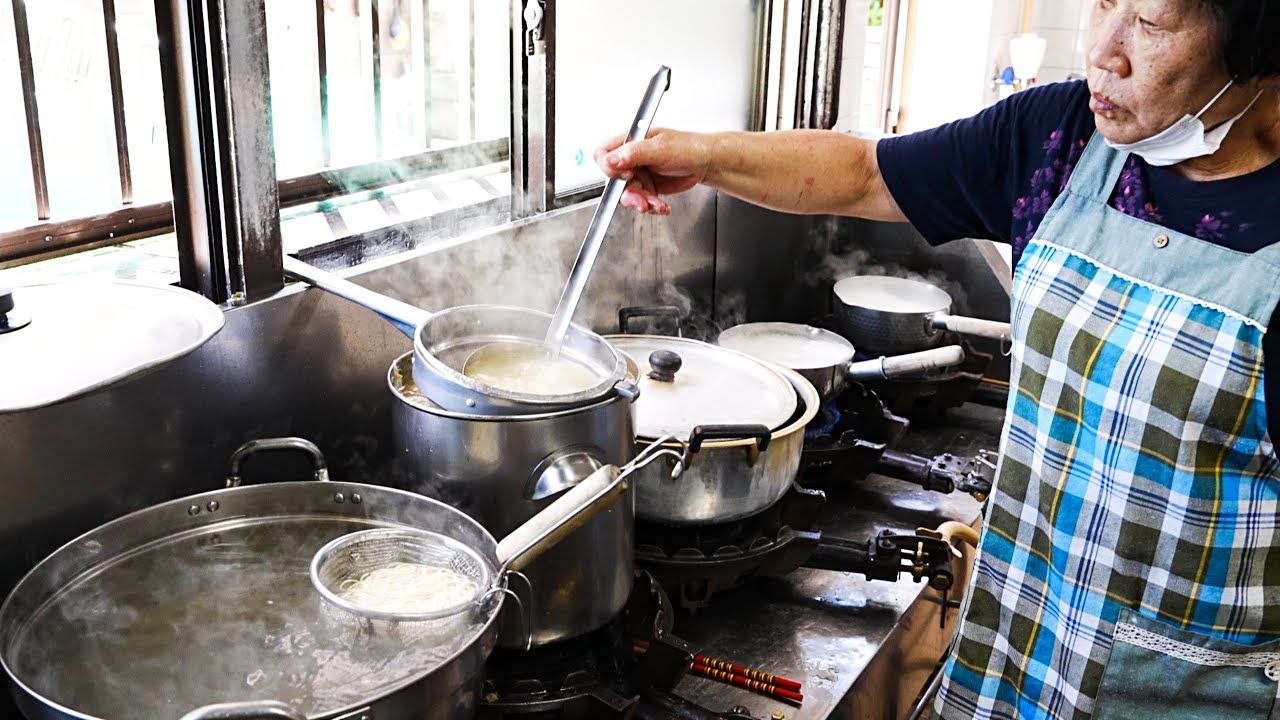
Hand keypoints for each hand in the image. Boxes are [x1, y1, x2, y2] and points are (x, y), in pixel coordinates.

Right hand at [594, 128, 712, 214]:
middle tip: (642, 199)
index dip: (609, 167)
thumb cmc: (688, 148)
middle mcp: (631, 158)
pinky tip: (662, 205)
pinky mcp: (647, 187)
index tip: (627, 175)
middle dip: (629, 193)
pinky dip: (651, 207)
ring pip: (627, 194)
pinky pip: (641, 201)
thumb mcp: (660, 148)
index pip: (603, 153)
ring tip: (656, 204)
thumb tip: (611, 159)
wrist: (706, 163)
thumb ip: (634, 153)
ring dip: (641, 202)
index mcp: (630, 141)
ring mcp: (639, 174)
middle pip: (614, 180)